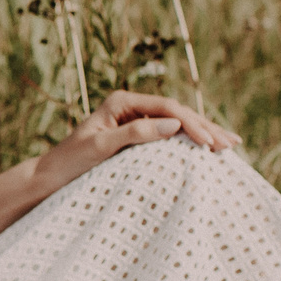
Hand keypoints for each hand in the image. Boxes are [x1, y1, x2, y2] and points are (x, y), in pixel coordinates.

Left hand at [31, 89, 237, 197]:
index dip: (192, 123)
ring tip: (230, 145)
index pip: (167, 108)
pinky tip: (206, 149)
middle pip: (177, 113)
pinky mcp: (135, 136)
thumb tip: (174, 125)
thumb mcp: (101, 148)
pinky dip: (189, 143)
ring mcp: (134, 120)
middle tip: (232, 144)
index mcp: (121, 102)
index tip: (209, 142)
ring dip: (203, 134)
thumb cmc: (70, 163)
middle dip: (205, 127)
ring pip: (176, 123)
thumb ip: (136, 133)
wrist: (49, 177)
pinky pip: (169, 136)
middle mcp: (130, 106)